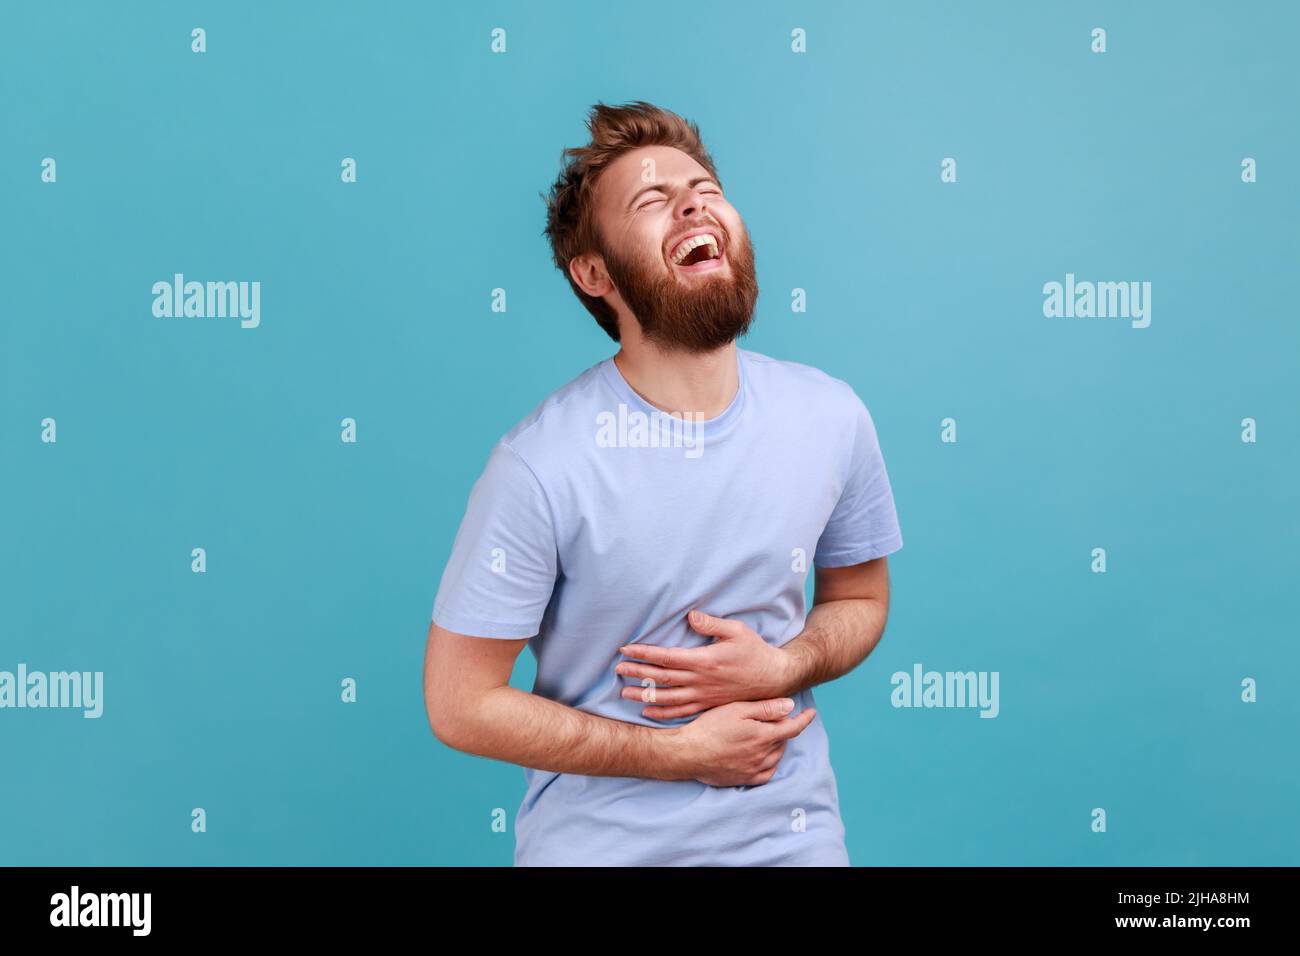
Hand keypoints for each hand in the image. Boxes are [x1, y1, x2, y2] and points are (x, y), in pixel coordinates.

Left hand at [616, 609, 795, 719]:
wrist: (774, 679)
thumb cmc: (755, 652)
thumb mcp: (737, 631)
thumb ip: (712, 624)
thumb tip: (691, 615)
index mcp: (704, 660)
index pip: (666, 656)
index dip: (644, 653)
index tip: (626, 650)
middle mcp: (700, 680)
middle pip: (661, 678)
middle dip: (637, 673)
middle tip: (617, 670)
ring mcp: (703, 695)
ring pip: (667, 698)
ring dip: (644, 695)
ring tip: (624, 693)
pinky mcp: (708, 705)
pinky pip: (681, 712)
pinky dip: (663, 713)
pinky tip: (648, 712)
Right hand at [674, 698, 816, 787]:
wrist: (688, 753)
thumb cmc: (710, 727)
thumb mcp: (737, 710)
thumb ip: (766, 708)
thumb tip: (791, 706)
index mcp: (763, 736)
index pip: (793, 728)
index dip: (804, 719)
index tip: (811, 713)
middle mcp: (762, 755)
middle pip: (783, 741)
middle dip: (783, 729)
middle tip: (774, 718)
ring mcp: (754, 770)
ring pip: (776, 757)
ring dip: (777, 745)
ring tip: (766, 734)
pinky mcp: (744, 780)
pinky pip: (766, 774)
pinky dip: (769, 764)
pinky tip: (762, 756)